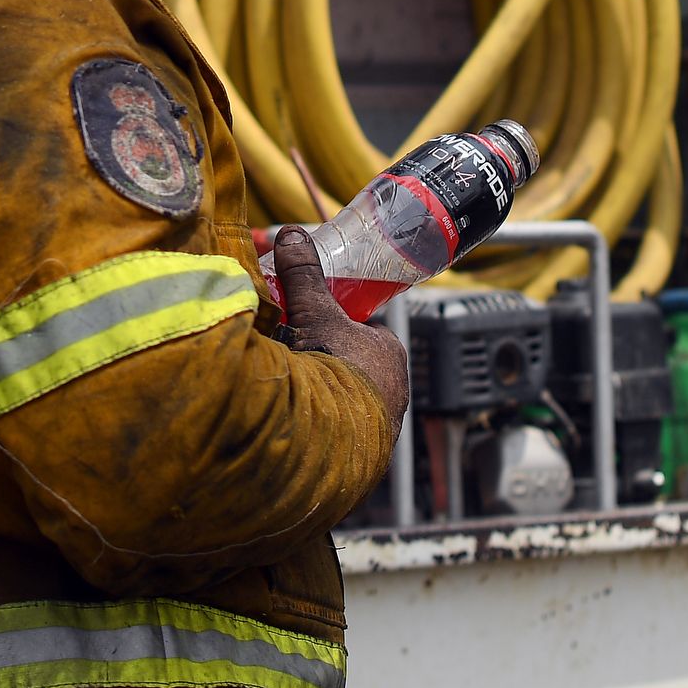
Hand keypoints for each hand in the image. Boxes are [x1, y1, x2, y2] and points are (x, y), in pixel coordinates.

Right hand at [271, 228, 408, 429]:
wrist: (333, 438)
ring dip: (332, 396)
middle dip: (336, 361)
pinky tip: (306, 422)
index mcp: (390, 351)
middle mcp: (396, 388)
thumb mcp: (314, 313)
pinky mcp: (367, 452)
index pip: (372, 331)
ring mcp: (383, 423)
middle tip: (304, 356)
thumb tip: (291, 235)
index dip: (346, 327)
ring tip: (300, 391)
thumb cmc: (335, 370)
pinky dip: (328, 425)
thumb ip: (303, 276)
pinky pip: (347, 430)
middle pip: (362, 366)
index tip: (322, 325)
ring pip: (355, 400)